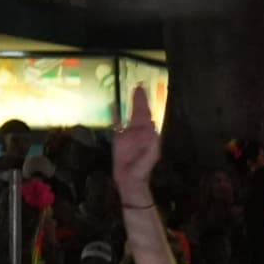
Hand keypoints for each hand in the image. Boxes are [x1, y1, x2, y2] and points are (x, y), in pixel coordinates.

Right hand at [111, 89, 163, 205]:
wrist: (130, 178)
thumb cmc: (143, 166)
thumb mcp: (151, 154)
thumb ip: (152, 142)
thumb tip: (152, 128)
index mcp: (148, 133)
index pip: (145, 113)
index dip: (143, 101)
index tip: (141, 88)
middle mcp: (138, 130)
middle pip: (137, 111)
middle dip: (138, 99)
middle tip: (137, 85)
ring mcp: (128, 133)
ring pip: (128, 115)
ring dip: (128, 104)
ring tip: (127, 91)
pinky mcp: (118, 138)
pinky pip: (116, 124)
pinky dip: (114, 115)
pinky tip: (112, 106)